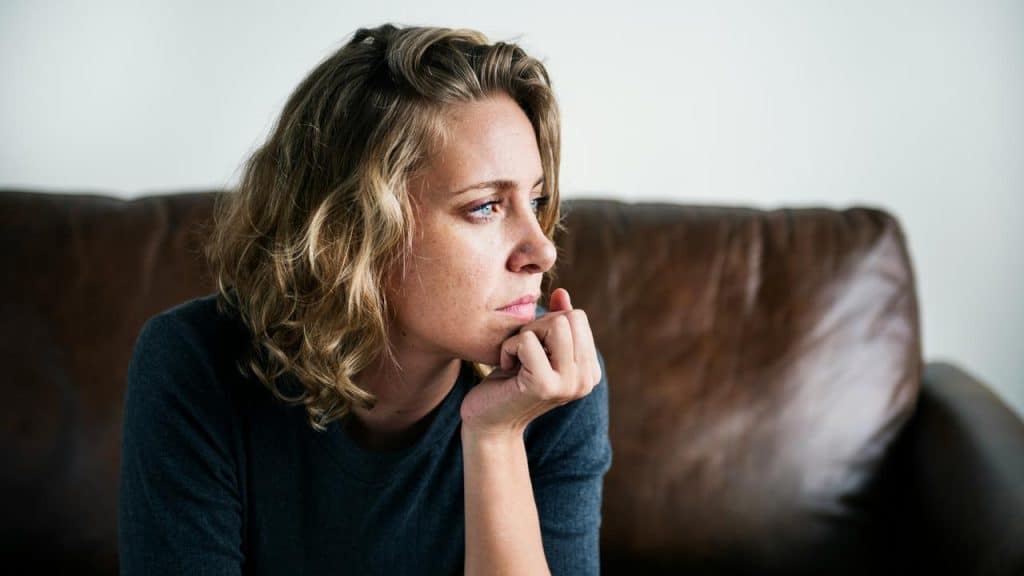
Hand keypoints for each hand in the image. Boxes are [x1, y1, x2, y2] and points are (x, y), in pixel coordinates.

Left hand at [460, 287, 601, 436]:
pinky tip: (507, 368)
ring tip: (517, 358)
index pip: (578, 317)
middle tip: (522, 352)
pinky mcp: (545, 386)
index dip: (548, 324)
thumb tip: (562, 293)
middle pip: (570, 317)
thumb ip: (555, 322)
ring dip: (526, 334)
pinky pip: (527, 341)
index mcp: (590, 370)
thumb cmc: (510, 382)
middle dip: (538, 325)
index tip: (533, 349)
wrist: (489, 423)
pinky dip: (509, 348)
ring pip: (555, 324)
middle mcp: (586, 380)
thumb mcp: (536, 348)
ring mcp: (569, 384)